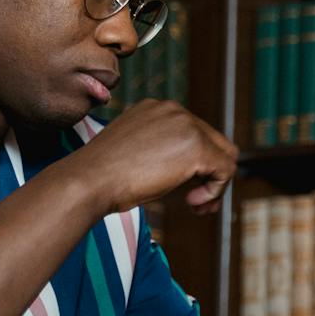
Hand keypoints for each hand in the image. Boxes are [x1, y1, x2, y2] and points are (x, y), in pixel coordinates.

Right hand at [72, 100, 236, 216]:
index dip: (196, 165)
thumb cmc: (103, 176)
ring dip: (214, 185)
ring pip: (224, 156)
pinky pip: (225, 170)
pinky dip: (216, 191)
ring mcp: (186, 125)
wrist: (89, 180)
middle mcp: (174, 110)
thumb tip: (189, 170)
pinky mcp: (197, 146)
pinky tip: (193, 203)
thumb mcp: (136, 154)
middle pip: (214, 142)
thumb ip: (162, 152)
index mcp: (157, 109)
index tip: (185, 189)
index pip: (194, 134)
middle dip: (210, 174)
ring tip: (197, 205)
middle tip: (197, 202)